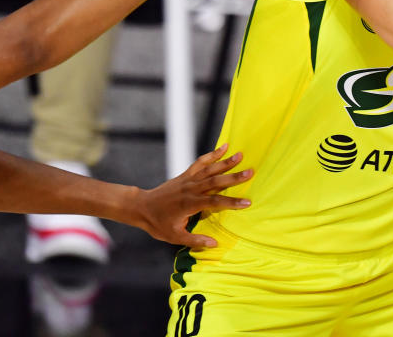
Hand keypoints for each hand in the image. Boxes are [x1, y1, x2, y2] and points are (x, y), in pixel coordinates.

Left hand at [131, 144, 252, 247]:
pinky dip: (212, 154)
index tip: (247, 202)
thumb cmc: (157, 224)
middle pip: (215, 181)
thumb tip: (214, 244)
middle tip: (251, 172)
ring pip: (209, 169)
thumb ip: (195, 240)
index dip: (231, 202)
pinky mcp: (185, 175)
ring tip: (241, 155)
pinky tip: (223, 148)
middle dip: (234, 177)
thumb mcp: (174, 237)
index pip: (214, 202)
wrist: (141, 206)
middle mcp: (190, 189)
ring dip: (226, 162)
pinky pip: (200, 163)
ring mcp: (188, 180)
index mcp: (189, 204)